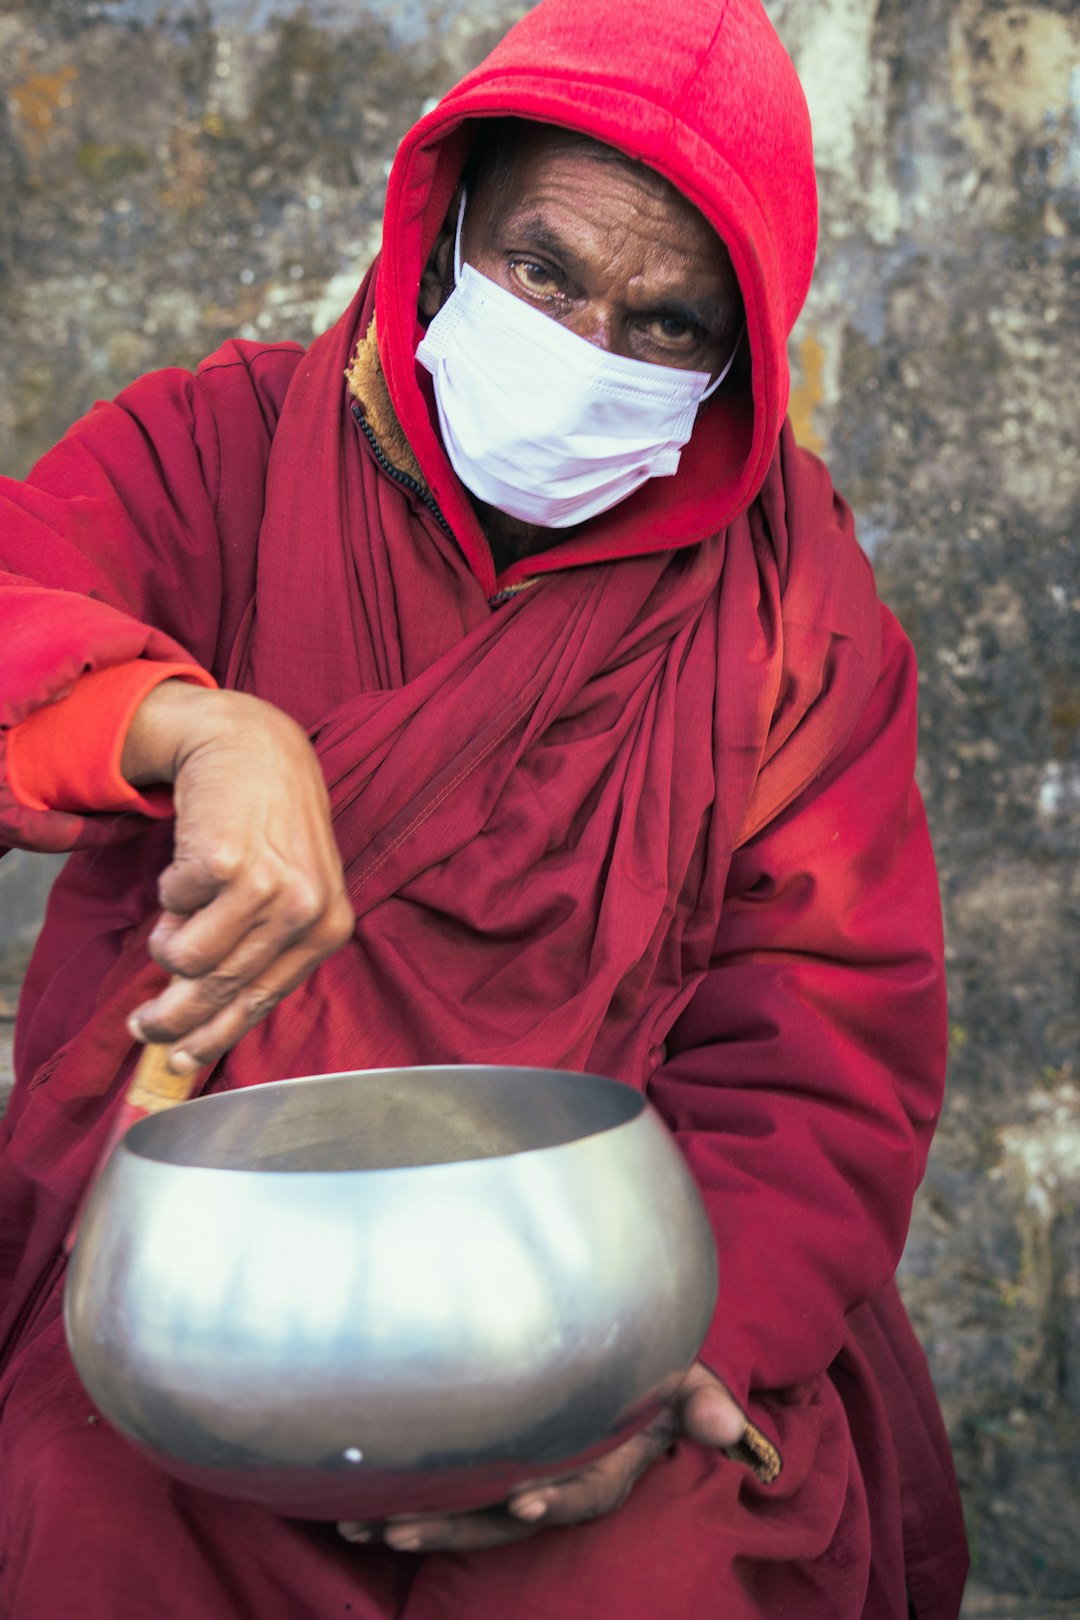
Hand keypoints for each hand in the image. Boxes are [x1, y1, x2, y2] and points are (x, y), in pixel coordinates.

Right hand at [122, 680, 353, 1070]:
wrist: (255, 746)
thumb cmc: (269, 823)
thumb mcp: (290, 887)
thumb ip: (259, 948)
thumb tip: (201, 1020)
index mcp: (330, 928)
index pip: (262, 1002)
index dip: (214, 1039)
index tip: (178, 1063)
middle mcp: (307, 910)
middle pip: (220, 991)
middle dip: (172, 1019)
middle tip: (142, 1027)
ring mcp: (269, 886)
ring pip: (186, 958)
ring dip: (169, 939)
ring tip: (179, 909)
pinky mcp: (225, 861)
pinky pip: (170, 907)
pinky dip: (169, 890)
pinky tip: (191, 862)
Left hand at [338, 1363, 744, 1552]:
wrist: (630, 1381)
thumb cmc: (653, 1377)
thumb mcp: (684, 1384)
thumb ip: (702, 1402)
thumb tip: (732, 1430)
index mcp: (605, 1469)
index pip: (583, 1494)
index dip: (556, 1497)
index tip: (523, 1499)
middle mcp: (558, 1485)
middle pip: (504, 1518)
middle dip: (454, 1526)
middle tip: (401, 1530)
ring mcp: (521, 1482)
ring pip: (469, 1517)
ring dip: (417, 1524)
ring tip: (363, 1528)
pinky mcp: (492, 1475)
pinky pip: (453, 1499)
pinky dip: (409, 1505)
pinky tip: (360, 1511)